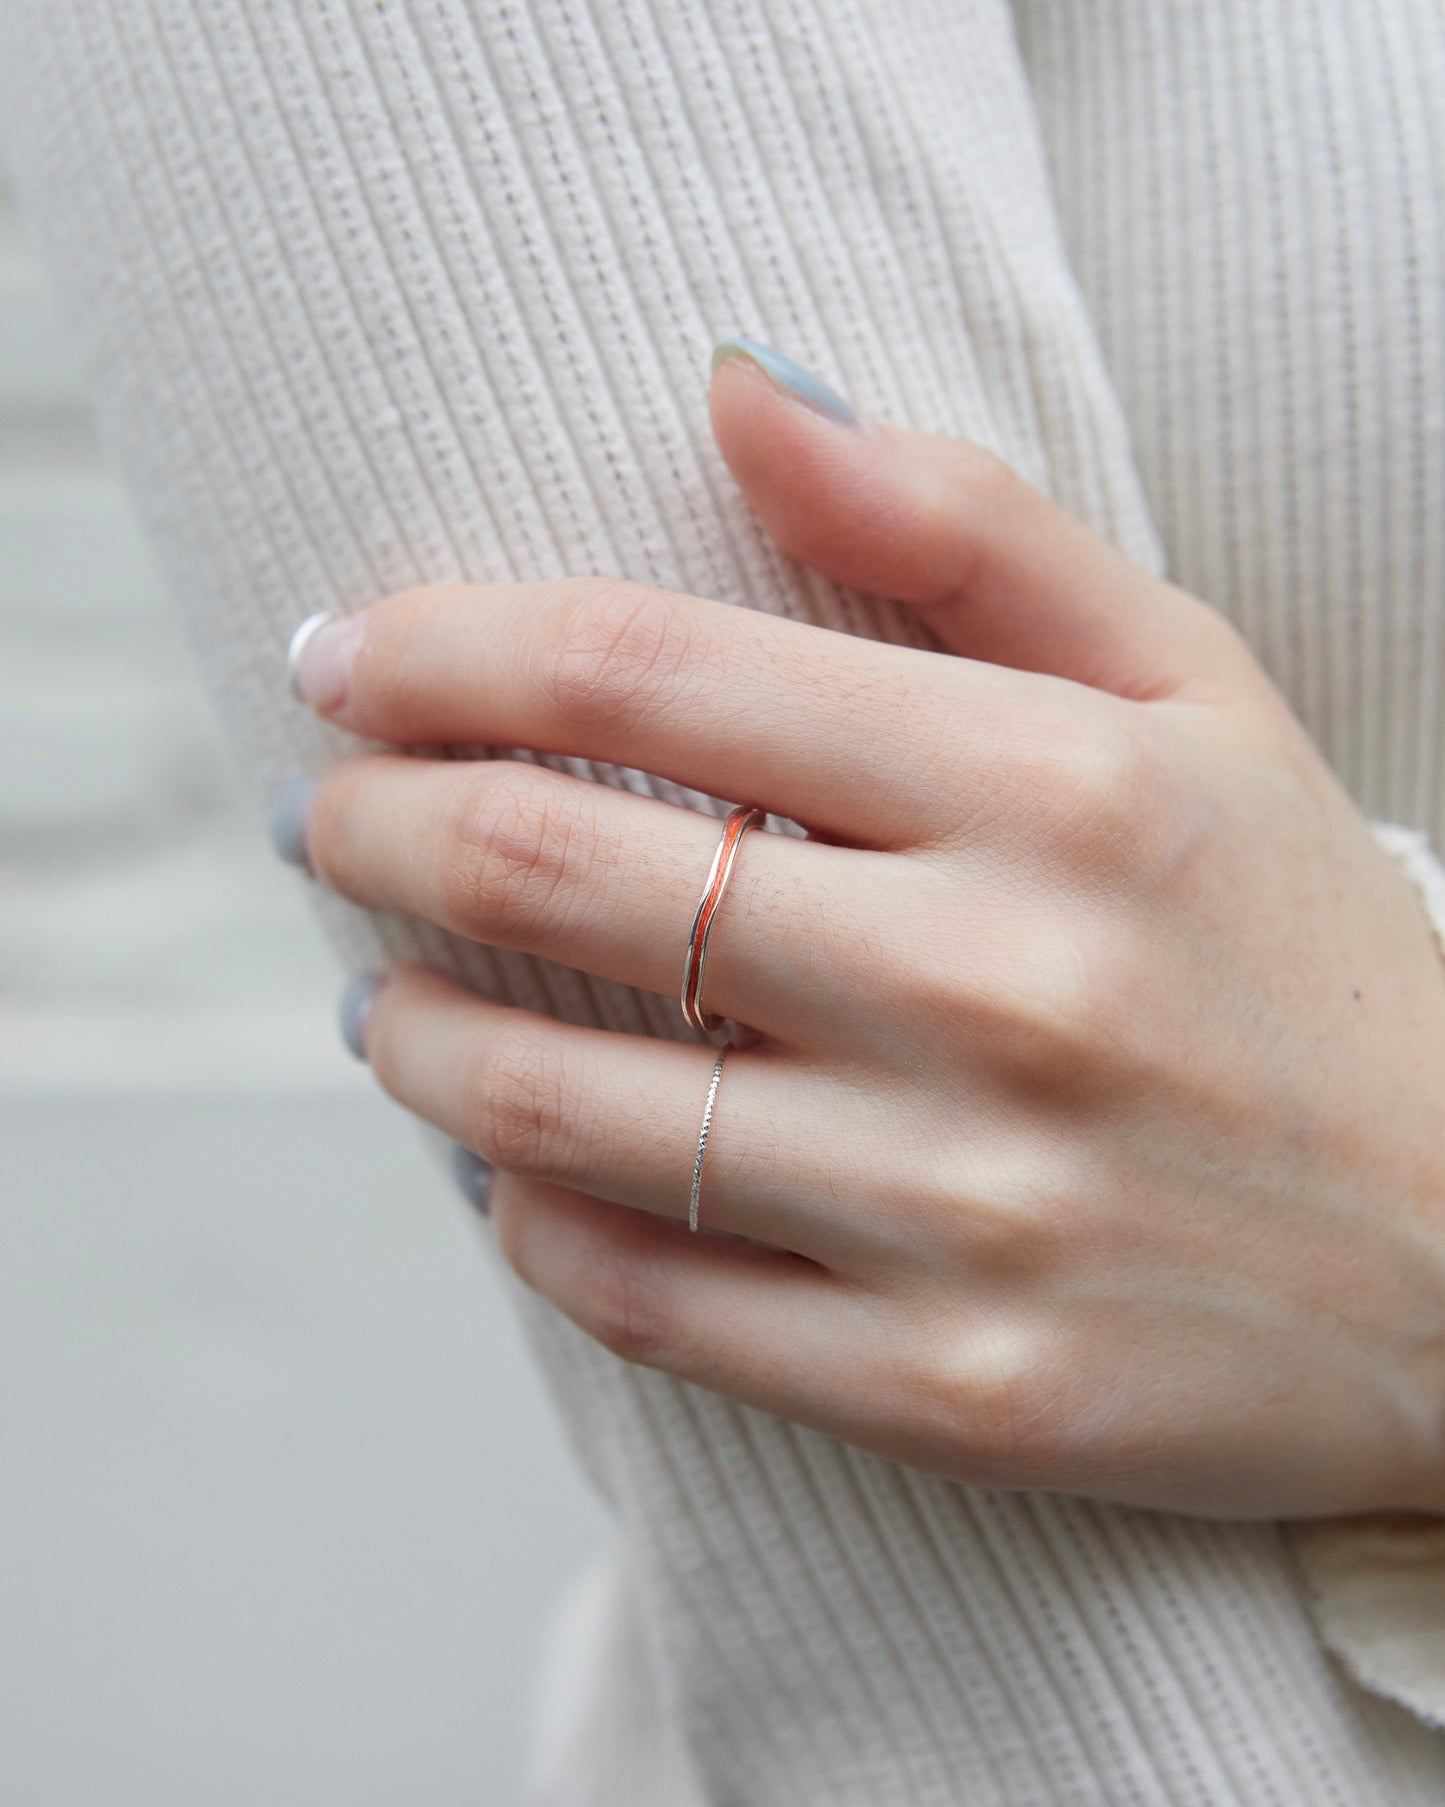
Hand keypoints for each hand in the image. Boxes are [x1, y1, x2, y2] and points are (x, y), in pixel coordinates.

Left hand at [279, 339, 1444, 1520]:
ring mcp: (974, 1205)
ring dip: (416, 1037)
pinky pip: (652, 1297)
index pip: (643, 670)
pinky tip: (511, 1173)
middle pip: (558, 870)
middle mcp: (1000, 988)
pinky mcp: (957, 1387)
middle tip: (333, 820)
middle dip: (377, 829)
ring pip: (569, 1105)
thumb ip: (968, 529)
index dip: (440, 651)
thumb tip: (738, 389)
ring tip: (381, 1005)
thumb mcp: (1190, 692)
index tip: (342, 662)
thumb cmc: (1300, 951)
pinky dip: (535, 1224)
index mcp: (1049, 786)